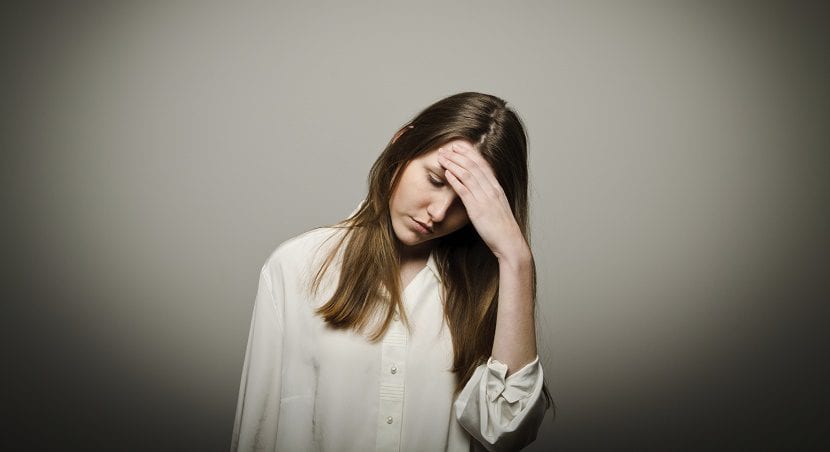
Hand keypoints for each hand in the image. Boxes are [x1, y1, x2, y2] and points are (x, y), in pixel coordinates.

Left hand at [437, 142, 529, 260]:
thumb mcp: (497, 208)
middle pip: (474, 166)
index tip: (460, 146)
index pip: (483, 164)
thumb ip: (489, 197)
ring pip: (468, 175)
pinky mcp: (478, 209)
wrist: (509, 242)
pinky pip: (465, 190)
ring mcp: (485, 198)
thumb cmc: (502, 229)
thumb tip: (480, 192)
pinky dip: (455, 179)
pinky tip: (447, 173)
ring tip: (442, 157)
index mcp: (497, 188)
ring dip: (453, 163)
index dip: (470, 153)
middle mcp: (492, 190)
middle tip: (447, 147)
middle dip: (459, 154)